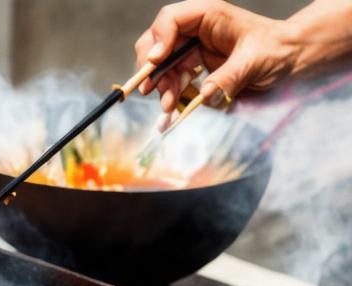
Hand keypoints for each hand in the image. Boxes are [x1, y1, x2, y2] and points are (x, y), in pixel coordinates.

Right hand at [134, 0, 299, 113]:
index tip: (156, 61)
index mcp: (209, 16)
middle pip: (157, 43)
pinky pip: (174, 81)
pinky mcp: (196, 68)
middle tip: (151, 90)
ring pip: (163, 66)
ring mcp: (194, 49)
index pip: (171, 19)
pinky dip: (171, 95)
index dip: (158, 39)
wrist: (294, 62)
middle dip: (153, 68)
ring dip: (161, 87)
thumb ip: (229, 78)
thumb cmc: (280, 51)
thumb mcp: (256, 62)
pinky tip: (173, 110)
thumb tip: (205, 96)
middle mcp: (196, 30)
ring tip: (168, 107)